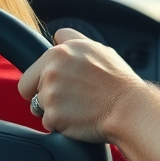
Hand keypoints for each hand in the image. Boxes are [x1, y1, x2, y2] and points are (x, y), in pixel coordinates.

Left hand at [18, 28, 142, 141]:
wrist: (130, 108)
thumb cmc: (120, 82)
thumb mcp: (100, 50)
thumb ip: (74, 42)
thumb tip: (59, 36)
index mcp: (62, 51)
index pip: (36, 63)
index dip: (45, 73)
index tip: (57, 80)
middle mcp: (53, 68)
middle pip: (29, 85)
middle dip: (42, 92)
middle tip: (68, 97)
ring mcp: (51, 92)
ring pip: (39, 105)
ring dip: (55, 108)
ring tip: (80, 106)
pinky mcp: (53, 115)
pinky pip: (49, 122)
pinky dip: (61, 124)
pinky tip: (80, 117)